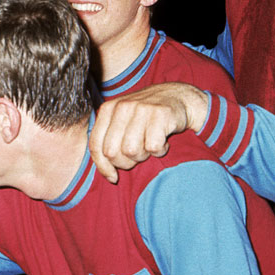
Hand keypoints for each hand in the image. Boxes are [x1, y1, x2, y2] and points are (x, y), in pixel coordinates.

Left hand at [88, 84, 204, 182]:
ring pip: (131, 151)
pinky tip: (163, 141)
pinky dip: (160, 151)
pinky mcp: (160, 114)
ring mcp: (140, 109)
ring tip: (150, 145)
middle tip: (138, 154)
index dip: (103, 166)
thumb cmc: (147, 116)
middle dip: (125, 162)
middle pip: (111, 152)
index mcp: (107, 109)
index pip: (96, 145)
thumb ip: (109, 140)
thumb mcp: (123, 122)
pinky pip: (153, 148)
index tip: (113, 177)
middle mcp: (121, 107)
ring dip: (143, 155)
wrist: (179, 97)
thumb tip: (107, 173)